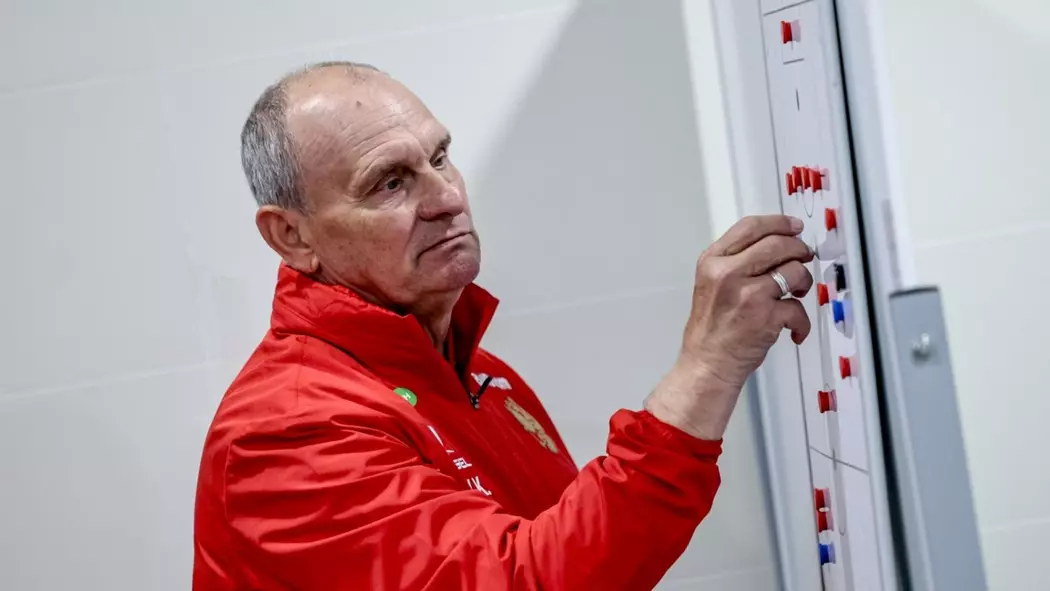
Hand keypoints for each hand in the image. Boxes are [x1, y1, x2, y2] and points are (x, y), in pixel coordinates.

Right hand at [645, 215, 814, 439]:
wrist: (707, 363)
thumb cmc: (711, 329)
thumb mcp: (711, 283)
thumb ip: (736, 262)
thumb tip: (777, 245)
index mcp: (712, 261)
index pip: (750, 227)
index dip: (779, 223)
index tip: (794, 227)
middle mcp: (727, 273)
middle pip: (777, 244)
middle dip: (799, 249)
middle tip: (804, 258)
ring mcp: (747, 294)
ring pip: (794, 271)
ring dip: (803, 282)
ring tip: (796, 294)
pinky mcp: (766, 316)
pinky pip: (798, 307)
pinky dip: (801, 321)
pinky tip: (793, 329)